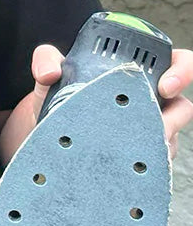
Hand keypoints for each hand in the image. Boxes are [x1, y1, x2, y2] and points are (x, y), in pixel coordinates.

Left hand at [0, 44, 192, 163]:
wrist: (51, 130)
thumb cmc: (60, 95)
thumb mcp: (50, 74)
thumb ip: (45, 60)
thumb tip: (48, 72)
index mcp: (135, 71)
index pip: (175, 62)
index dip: (181, 71)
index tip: (165, 85)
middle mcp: (149, 98)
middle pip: (182, 104)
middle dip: (177, 116)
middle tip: (158, 125)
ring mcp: (148, 127)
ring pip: (170, 135)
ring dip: (156, 141)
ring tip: (133, 147)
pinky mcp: (142, 152)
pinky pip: (154, 158)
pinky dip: (144, 160)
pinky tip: (127, 164)